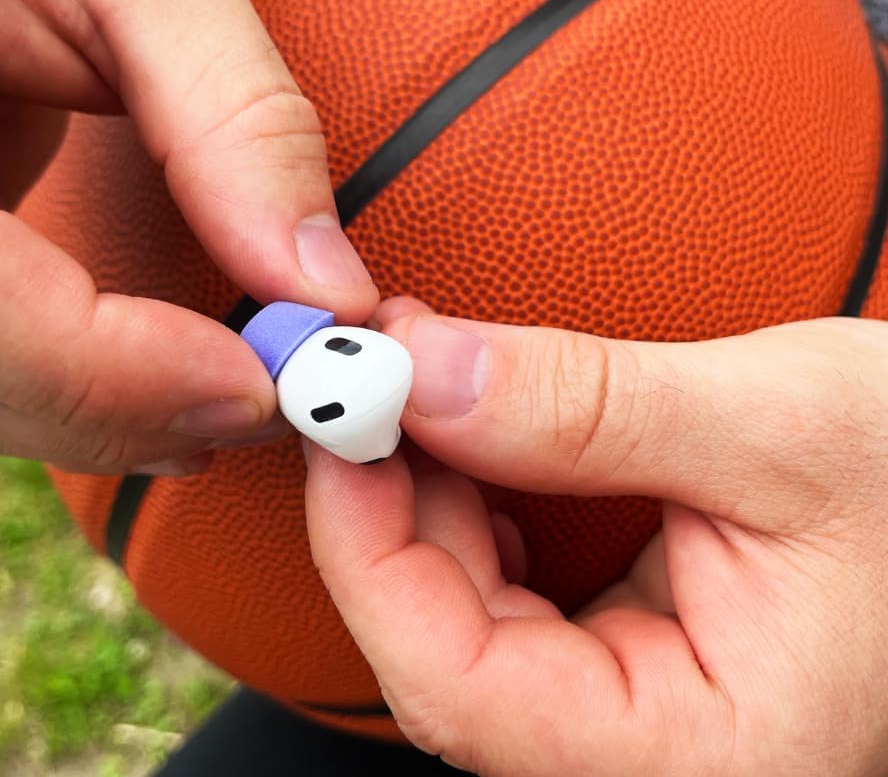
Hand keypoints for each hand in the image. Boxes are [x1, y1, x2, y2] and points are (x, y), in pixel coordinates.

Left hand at [306, 299, 887, 774]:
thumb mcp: (772, 423)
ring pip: (460, 625)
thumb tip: (423, 375)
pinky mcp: (625, 652)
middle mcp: (657, 753)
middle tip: (367, 379)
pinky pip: (501, 599)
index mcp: (707, 752)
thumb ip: (587, 406)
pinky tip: (465, 441)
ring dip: (419, 498)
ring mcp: (637, 708)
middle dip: (385, 507)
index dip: (370, 551)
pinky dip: (465, 508)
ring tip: (415, 387)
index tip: (341, 422)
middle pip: (443, 656)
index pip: (462, 689)